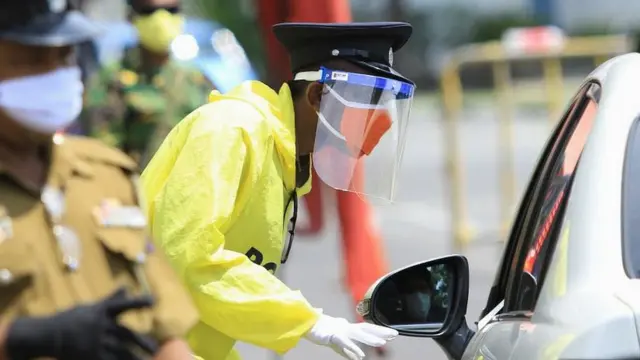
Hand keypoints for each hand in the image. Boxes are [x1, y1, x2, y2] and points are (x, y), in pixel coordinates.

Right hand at [6, 287, 158, 359]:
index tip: (154, 301)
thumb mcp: (91, 307)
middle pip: (126, 334)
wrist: (48, 336)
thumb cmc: (72, 319)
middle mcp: (100, 326)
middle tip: (155, 348)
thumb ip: (111, 299)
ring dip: (134, 357)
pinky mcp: (90, 356)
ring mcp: (95, 342)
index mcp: (101, 311)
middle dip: (141, 341)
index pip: (122, 305)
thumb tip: (127, 287)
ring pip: (120, 351)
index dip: (138, 302)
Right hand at [304, 314, 397, 359]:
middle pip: (367, 329)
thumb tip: (358, 359)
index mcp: (349, 328)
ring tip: (382, 343)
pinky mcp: (332, 335)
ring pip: (358, 334)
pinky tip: (361, 355)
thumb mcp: (337, 345)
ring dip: (370, 339)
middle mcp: (347, 327)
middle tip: (395, 334)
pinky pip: (344, 343)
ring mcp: (340, 330)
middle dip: (381, 331)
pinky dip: (353, 348)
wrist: (307, 325)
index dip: (380, 330)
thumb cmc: (322, 331)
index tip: (392, 333)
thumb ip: (348, 351)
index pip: (368, 328)